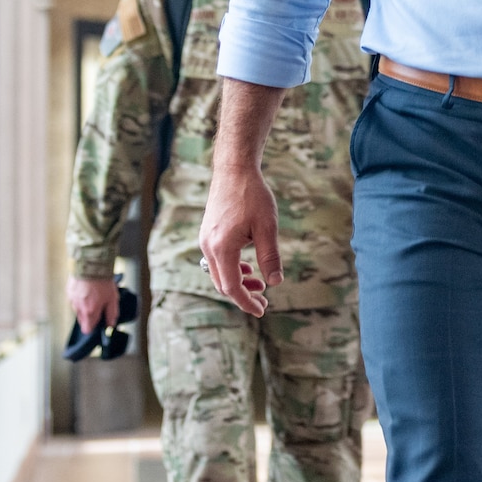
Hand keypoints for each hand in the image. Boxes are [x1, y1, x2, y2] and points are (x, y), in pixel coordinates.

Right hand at [67, 276, 119, 335]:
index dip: (93, 327)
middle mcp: (78, 309)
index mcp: (89, 312)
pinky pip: (74, 301)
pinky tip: (87, 290)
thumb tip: (110, 325)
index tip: (99, 322)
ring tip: (94, 296)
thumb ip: (111, 314)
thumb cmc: (103, 282)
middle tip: (99, 306)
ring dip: (85, 307)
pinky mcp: (69, 292)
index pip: (87, 330)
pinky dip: (80, 299)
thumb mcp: (112, 299)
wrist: (91, 265)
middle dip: (90, 317)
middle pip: (82, 321)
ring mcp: (72, 300)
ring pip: (78, 311)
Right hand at [198, 163, 280, 316]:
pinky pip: (217, 260)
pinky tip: (248, 268)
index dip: (246, 302)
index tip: (261, 310)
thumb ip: (270, 257)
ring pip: (219, 272)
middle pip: (223, 283)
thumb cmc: (253, 196)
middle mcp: (208, 247)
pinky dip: (232, 269)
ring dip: (238, 282)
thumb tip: (275, 282)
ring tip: (259, 285)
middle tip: (264, 301)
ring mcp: (206, 240)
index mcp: (222, 248)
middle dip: (243, 295)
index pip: (232, 287)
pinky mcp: (208, 234)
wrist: (234, 171)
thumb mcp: (267, 228)